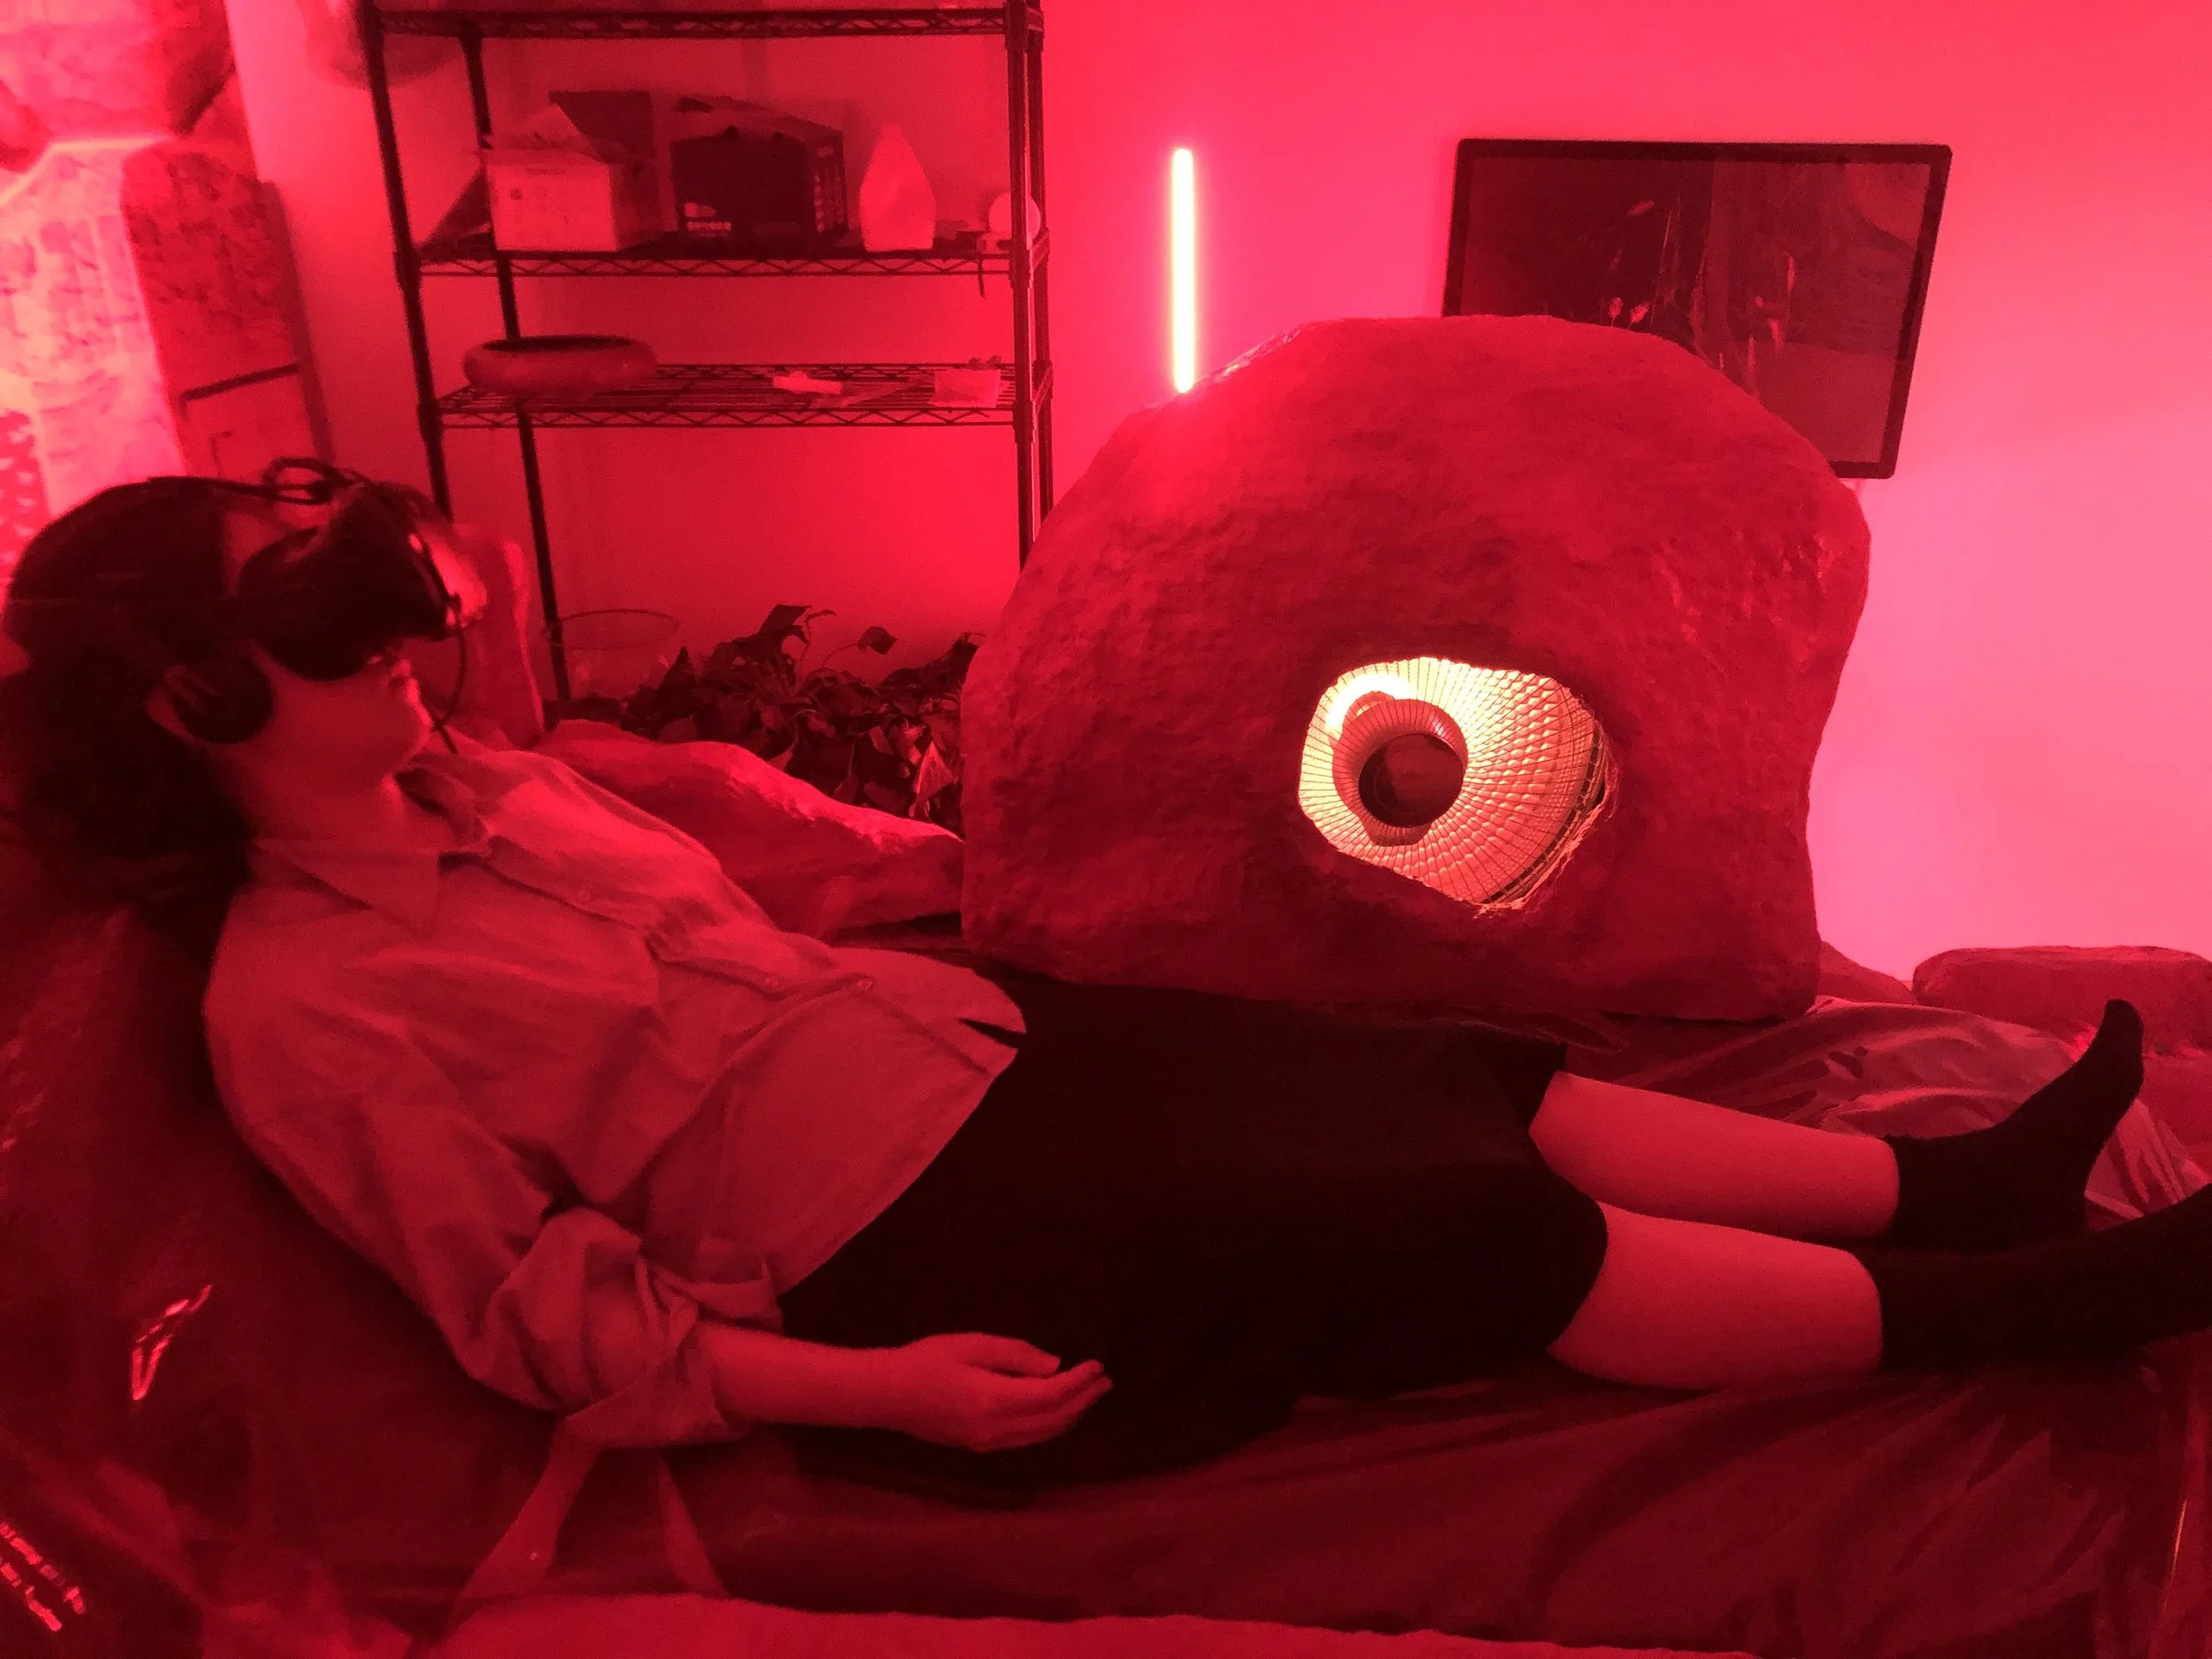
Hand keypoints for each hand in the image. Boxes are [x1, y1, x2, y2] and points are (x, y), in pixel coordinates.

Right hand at [881, 1333, 1111, 1452]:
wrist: (888, 1394)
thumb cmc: (927, 1360)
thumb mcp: (971, 1345)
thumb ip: (1016, 1356)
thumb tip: (1054, 1367)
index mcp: (993, 1400)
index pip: (1050, 1396)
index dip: (1079, 1382)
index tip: (1097, 1366)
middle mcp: (996, 1430)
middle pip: (1053, 1421)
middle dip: (1083, 1401)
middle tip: (1104, 1381)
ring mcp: (989, 1443)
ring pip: (1043, 1435)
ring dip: (1071, 1415)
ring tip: (1090, 1395)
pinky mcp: (982, 1447)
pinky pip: (1028, 1439)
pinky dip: (1051, 1425)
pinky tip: (1059, 1411)